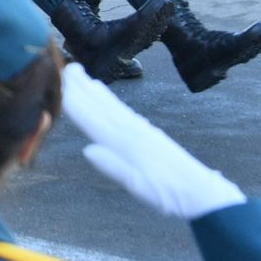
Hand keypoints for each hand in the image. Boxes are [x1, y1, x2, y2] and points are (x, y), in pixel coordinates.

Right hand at [63, 65, 245, 219]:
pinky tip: (108, 101)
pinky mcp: (149, 135)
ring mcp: (142, 131)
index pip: (92, 119)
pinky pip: (124, 112)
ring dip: (95, 91)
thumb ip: (114, 166)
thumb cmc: (168, 193)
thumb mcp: (138, 185)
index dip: (74, 102)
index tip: (58, 83)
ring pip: (113, 106)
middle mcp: (132, 131)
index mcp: (125, 143)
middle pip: (102, 106)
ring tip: (83, 77)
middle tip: (67, 66)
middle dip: (83, 88)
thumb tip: (87, 149)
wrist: (201, 191)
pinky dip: (111, 102)